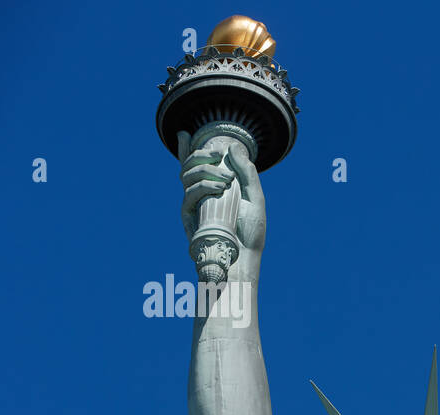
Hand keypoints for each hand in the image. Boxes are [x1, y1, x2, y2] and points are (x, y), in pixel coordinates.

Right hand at [178, 130, 265, 279]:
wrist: (244, 256)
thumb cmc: (250, 231)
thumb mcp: (255, 198)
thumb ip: (247, 173)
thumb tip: (233, 148)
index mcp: (214, 188)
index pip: (196, 166)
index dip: (186, 149)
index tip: (184, 133)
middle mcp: (200, 194)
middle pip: (188, 166)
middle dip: (200, 154)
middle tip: (218, 156)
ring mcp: (193, 204)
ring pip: (186, 175)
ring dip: (205, 170)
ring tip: (226, 179)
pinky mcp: (189, 216)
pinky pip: (189, 194)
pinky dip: (203, 186)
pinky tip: (219, 188)